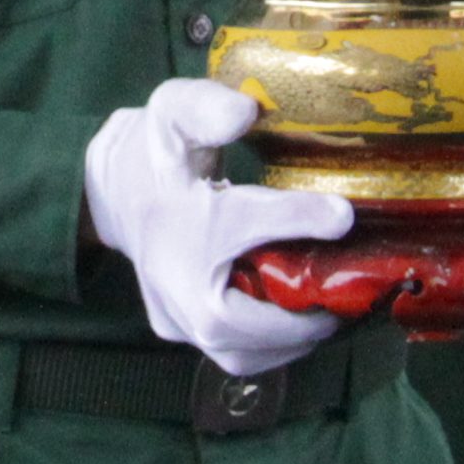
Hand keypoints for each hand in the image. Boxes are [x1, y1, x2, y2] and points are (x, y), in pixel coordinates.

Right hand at [83, 79, 351, 378]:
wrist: (112, 186)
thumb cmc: (153, 152)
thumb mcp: (176, 113)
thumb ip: (208, 108)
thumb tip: (246, 111)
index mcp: (173, 244)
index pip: (246, 235)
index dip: (298, 222)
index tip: (343, 216)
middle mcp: (173, 301)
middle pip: (250, 335)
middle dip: (305, 320)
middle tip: (351, 292)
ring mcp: (176, 324)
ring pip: (245, 356)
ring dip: (292, 340)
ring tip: (333, 306)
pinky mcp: (182, 330)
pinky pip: (236, 353)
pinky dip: (272, 343)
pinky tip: (302, 316)